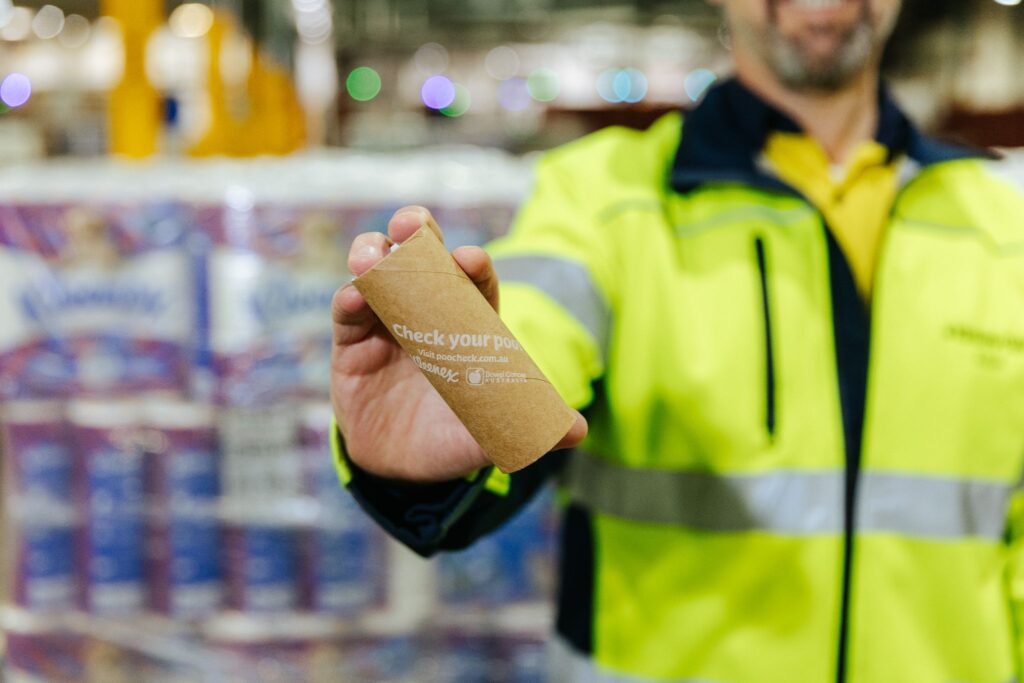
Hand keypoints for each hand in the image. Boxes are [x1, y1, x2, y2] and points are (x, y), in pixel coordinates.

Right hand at [330, 206, 586, 481]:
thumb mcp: (488, 433)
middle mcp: (427, 313)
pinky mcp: (352, 342)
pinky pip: (347, 314)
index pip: (474, 285)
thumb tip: (576, 431)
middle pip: (424, 258)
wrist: (401, 469)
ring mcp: (387, 323)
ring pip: (379, 273)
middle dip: (418, 232)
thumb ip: (524, 427)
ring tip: (371, 255)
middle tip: (411, 223)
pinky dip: (348, 300)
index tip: (469, 259)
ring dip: (374, 254)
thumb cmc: (452, 439)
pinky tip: (352, 296)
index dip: (473, 268)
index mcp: (467, 326)